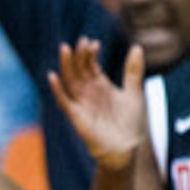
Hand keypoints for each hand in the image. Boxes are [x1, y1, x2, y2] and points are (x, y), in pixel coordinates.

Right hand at [48, 39, 147, 168]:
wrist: (126, 148)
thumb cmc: (129, 124)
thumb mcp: (134, 92)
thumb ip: (132, 71)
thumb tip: (136, 47)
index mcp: (100, 86)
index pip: (90, 65)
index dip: (90, 53)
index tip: (94, 43)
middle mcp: (88, 92)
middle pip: (78, 69)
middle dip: (78, 55)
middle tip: (81, 40)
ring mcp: (81, 103)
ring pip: (69, 81)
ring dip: (66, 65)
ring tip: (65, 48)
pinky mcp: (76, 116)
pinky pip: (63, 101)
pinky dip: (57, 89)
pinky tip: (53, 76)